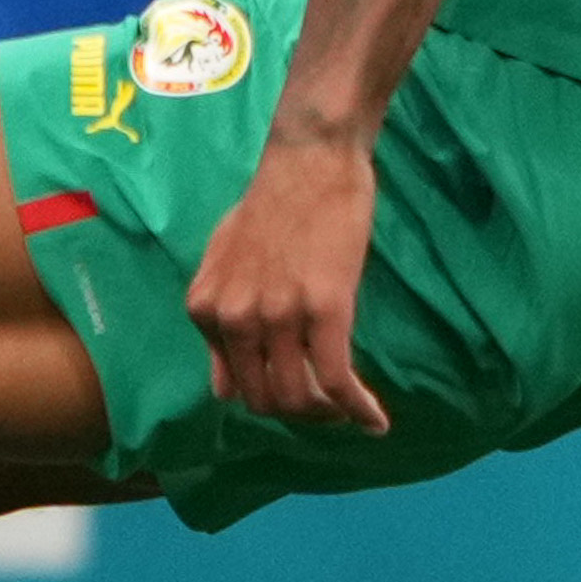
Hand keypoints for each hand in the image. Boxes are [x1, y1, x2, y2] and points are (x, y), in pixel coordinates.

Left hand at [185, 132, 389, 431]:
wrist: (308, 160)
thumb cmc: (272, 204)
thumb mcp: (222, 263)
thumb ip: (217, 323)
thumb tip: (222, 391)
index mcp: (205, 309)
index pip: (234, 387)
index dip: (271, 398)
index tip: (301, 395)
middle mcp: (232, 318)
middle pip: (265, 401)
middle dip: (301, 414)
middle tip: (331, 408)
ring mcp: (275, 316)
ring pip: (300, 399)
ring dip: (330, 416)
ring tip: (351, 409)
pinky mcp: (323, 309)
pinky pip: (337, 381)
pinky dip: (358, 410)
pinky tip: (375, 421)